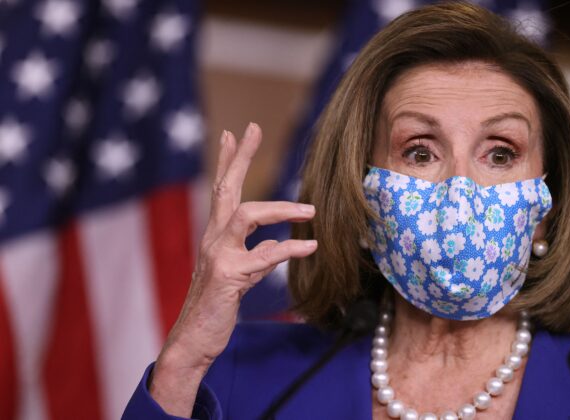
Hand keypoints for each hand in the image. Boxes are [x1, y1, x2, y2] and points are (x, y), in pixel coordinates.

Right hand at [148, 123, 317, 415]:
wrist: (193, 339)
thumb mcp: (236, 274)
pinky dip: (291, 248)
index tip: (236, 133)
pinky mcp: (227, 276)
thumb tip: (276, 244)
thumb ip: (254, 254)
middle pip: (225, 188)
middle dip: (240, 157)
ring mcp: (218, 255)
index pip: (221, 189)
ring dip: (281, 208)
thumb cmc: (215, 305)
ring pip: (246, 216)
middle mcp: (212, 238)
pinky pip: (265, 257)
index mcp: (215, 235)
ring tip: (311, 207)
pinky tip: (311, 244)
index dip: (228, 160)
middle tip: (251, 129)